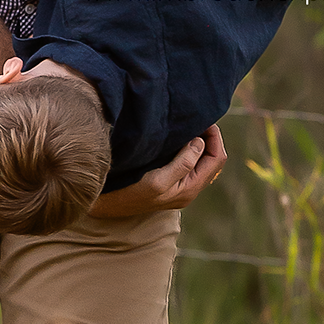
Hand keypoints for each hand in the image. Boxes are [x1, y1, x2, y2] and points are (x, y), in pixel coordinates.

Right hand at [90, 121, 227, 218]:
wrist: (106, 204)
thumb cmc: (130, 193)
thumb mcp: (158, 180)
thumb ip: (183, 163)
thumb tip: (200, 142)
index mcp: (191, 188)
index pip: (217, 158)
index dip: (214, 137)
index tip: (203, 119)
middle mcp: (189, 189)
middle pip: (212, 159)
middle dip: (209, 138)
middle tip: (197, 119)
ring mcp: (180, 187)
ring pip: (202, 161)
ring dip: (199, 143)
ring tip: (189, 126)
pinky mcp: (169, 183)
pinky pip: (189, 163)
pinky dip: (189, 148)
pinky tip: (178, 139)